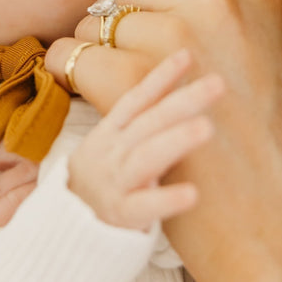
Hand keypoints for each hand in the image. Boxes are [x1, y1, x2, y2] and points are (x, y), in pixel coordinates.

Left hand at [54, 0, 281, 281]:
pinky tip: (83, 89)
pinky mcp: (135, 81)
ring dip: (96, 46)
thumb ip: (229, 15)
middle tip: (133, 57)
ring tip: (116, 85)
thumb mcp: (276, 58)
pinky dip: (69, 68)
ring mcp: (176, 39)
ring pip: (99, 18)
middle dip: (122, 16)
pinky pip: (75, 52)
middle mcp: (217, 4)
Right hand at [67, 48, 222, 230]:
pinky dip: (166, 199)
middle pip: (150, 120)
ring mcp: (115, 181)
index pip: (137, 97)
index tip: (188, 54)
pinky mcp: (119, 216)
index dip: (161, 75)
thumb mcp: (113, 145)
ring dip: (176, 139)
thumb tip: (182, 95)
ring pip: (146, 156)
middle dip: (184, 99)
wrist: (62, 227)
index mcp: (112, 131)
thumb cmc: (103, 180)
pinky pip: (143, 206)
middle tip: (218, 83)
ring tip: (208, 127)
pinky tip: (193, 193)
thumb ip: (143, 123)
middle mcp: (112, 150)